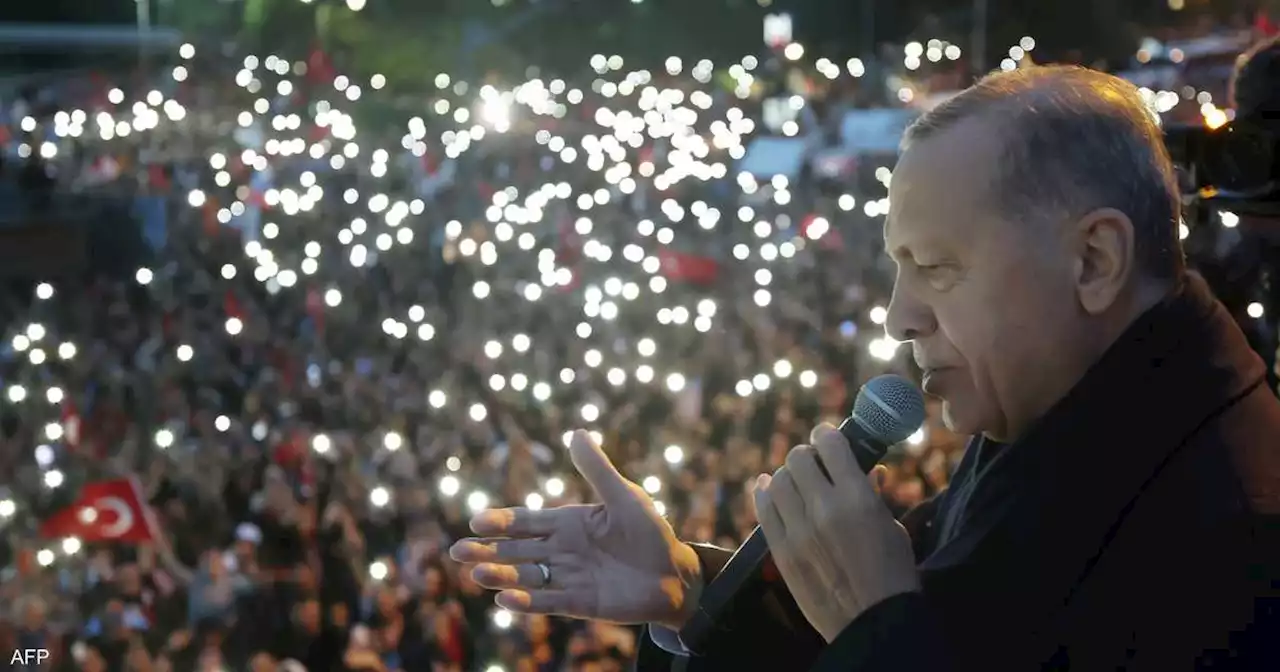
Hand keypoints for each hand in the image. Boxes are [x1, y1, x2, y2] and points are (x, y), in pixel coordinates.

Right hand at [449, 430, 702, 628]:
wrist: (675, 574)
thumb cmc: (650, 532)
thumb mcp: (624, 496)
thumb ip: (597, 470)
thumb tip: (576, 432)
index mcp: (567, 523)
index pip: (525, 522)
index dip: (500, 522)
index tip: (476, 521)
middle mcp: (561, 551)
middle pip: (517, 551)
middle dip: (488, 551)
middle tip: (458, 551)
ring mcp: (568, 577)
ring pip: (527, 577)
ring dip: (501, 576)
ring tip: (477, 574)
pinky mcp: (580, 602)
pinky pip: (548, 601)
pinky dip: (526, 603)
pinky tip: (504, 601)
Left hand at [753, 424, 920, 642]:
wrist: (872, 622)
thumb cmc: (892, 572)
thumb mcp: (890, 525)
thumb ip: (872, 493)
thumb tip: (867, 468)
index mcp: (857, 497)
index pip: (829, 444)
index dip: (826, 436)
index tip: (827, 439)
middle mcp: (824, 508)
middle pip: (797, 458)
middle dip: (806, 456)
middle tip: (814, 465)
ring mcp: (798, 531)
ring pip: (777, 480)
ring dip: (787, 476)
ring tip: (796, 481)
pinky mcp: (781, 551)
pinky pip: (763, 509)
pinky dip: (764, 493)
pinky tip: (768, 487)